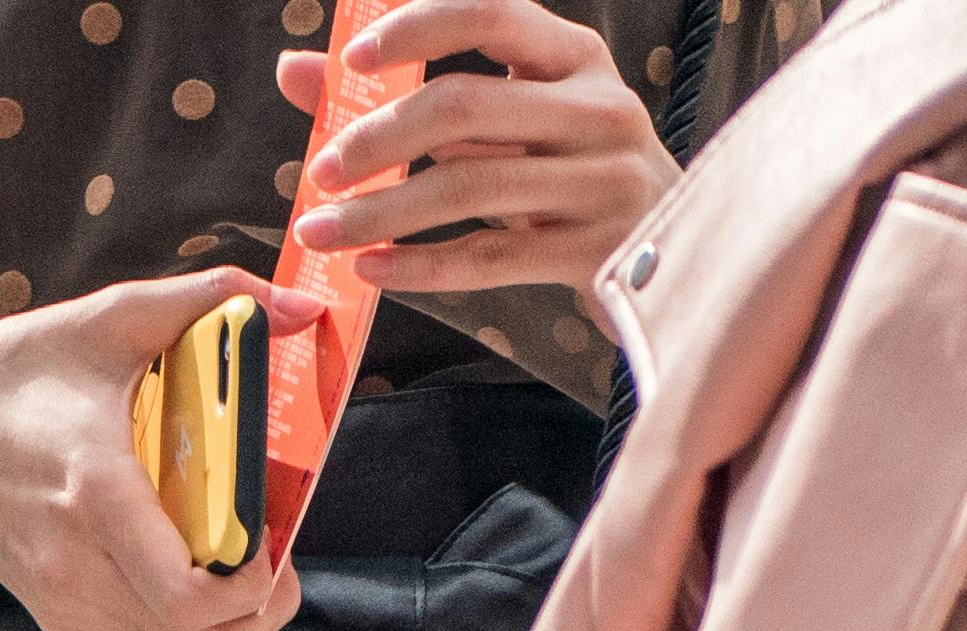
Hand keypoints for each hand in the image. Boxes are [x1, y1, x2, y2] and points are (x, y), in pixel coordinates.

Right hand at [0, 276, 308, 630]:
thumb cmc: (17, 372)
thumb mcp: (112, 317)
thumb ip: (211, 299)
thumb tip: (302, 308)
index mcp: (95, 492)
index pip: (192, 595)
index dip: (256, 583)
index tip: (273, 533)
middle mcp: (76, 562)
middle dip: (260, 605)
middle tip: (270, 550)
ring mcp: (64, 598)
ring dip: (227, 616)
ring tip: (235, 553)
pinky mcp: (57, 613)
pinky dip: (186, 618)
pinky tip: (188, 563)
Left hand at [279, 0, 677, 312]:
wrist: (669, 260)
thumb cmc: (565, 175)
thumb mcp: (506, 120)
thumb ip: (412, 91)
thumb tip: (297, 71)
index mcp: (575, 56)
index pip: (490, 13)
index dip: (417, 29)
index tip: (351, 59)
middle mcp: (600, 108)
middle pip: (466, 106)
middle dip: (378, 139)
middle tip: (320, 170)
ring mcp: (605, 181)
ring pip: (470, 187)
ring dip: (381, 211)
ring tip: (322, 230)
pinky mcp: (598, 252)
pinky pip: (490, 258)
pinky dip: (421, 266)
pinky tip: (372, 268)